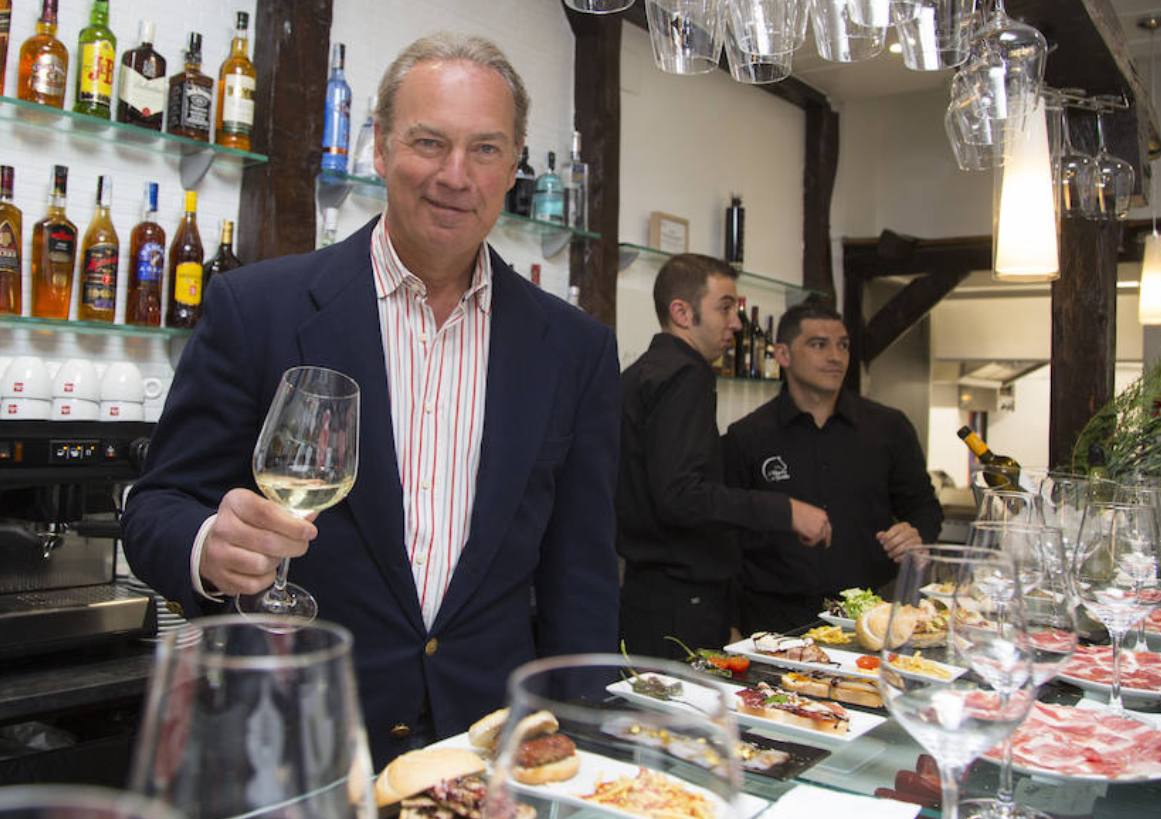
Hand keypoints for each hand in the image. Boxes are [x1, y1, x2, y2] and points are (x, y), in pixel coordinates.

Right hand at [200, 488, 317, 595]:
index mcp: (235, 502)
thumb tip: (311, 516)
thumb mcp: (262, 508)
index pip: (267, 513)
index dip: (293, 525)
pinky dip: (266, 578)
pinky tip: (264, 568)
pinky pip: (254, 584)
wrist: (213, 543)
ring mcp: (218, 553)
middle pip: (268, 541)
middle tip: (301, 545)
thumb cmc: (245, 523)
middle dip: (293, 545)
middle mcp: (222, 527)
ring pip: (262, 564)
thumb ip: (287, 512)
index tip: (310, 531)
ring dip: (277, 562)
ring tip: (275, 555)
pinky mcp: (220, 577)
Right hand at [790, 498, 830, 546]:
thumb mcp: (807, 513)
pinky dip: (804, 541)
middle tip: (825, 547)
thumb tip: (812, 529)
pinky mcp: (816, 534)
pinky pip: (811, 543)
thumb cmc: (794, 511)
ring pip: (818, 539)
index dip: (826, 533)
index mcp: (822, 514)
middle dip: (827, 541)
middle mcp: (824, 521)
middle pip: (827, 534)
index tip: (826, 539)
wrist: (790, 511)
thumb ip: (813, 521)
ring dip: (809, 539)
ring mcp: (820, 528)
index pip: (827, 526)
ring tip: (799, 533)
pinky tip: (799, 535)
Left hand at [876, 521, 921, 562]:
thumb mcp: (888, 538)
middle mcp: (913, 531)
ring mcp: (918, 540)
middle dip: (893, 543)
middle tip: (885, 548)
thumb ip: (883, 536)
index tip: (882, 541)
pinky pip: (913, 553)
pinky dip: (903, 557)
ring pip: (908, 545)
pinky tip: (896, 559)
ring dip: (897, 550)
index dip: (888, 535)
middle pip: (903, 536)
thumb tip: (879, 535)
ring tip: (890, 554)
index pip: (897, 528)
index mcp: (905, 526)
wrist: (904, 551)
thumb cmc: (894, 542)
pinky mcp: (921, 550)